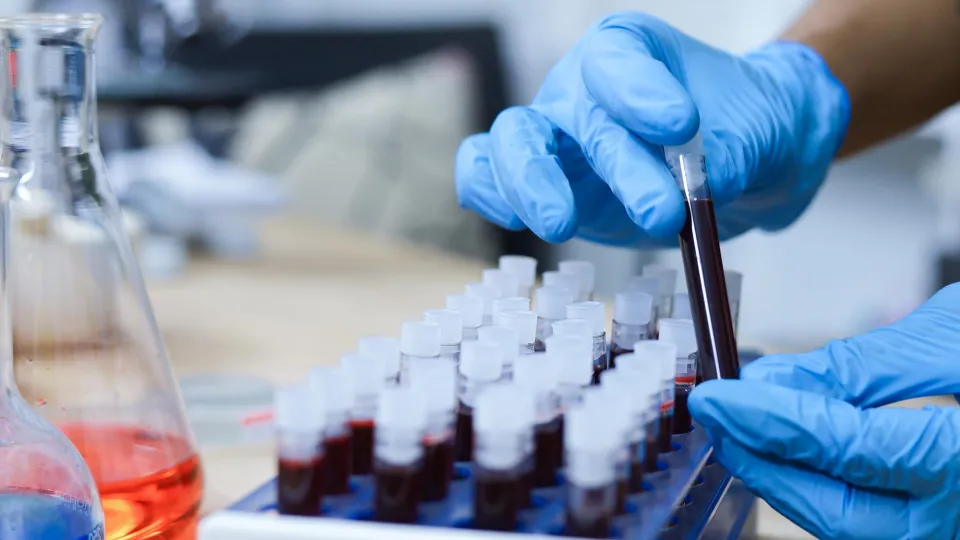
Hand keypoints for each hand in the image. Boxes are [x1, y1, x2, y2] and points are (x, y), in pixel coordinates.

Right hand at [455, 11, 848, 246]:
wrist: (740, 165)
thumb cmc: (742, 127)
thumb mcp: (752, 133)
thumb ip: (723, 159)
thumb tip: (698, 190)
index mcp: (629, 51)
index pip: (617, 61)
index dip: (639, 92)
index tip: (682, 126)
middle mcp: (580, 88)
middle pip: (573, 114)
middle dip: (614, 163)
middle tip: (661, 211)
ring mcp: (554, 137)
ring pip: (511, 142)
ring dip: (531, 184)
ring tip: (562, 225)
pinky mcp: (542, 184)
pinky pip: (487, 176)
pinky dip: (492, 195)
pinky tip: (518, 221)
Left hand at [689, 283, 959, 539]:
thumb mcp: (955, 341)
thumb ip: (866, 368)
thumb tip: (775, 380)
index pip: (848, 448)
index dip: (772, 420)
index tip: (717, 394)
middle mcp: (958, 522)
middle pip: (836, 509)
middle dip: (763, 461)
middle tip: (714, 414)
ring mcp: (949, 533)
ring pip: (846, 524)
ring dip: (784, 477)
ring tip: (739, 427)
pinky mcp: (939, 526)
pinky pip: (870, 520)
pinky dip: (823, 485)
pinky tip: (791, 447)